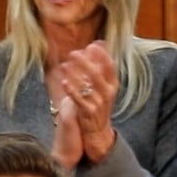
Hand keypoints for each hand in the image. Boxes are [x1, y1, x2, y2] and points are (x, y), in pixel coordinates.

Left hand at [56, 42, 117, 162]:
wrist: (98, 132)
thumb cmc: (98, 105)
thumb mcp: (103, 86)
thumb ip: (100, 66)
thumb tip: (98, 44)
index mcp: (112, 84)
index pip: (110, 66)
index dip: (102, 55)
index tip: (92, 45)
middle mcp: (108, 93)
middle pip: (97, 74)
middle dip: (85, 62)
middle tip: (72, 53)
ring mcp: (99, 103)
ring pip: (87, 86)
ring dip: (75, 74)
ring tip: (64, 65)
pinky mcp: (89, 112)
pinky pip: (79, 99)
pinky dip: (72, 90)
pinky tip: (64, 82)